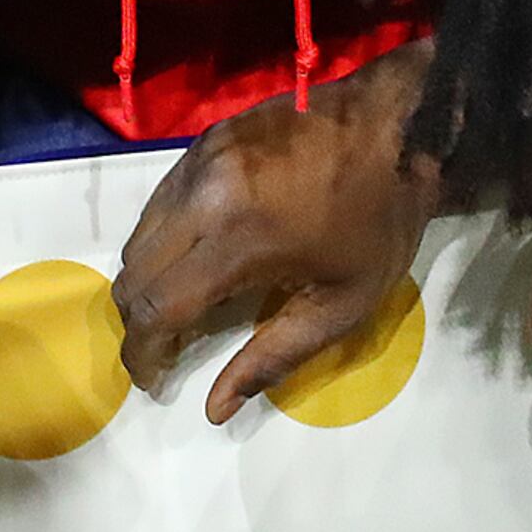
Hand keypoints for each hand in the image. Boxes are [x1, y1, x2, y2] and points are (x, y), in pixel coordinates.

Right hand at [113, 44, 442, 423]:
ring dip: (146, 279)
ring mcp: (198, 162)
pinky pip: (159, 201)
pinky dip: (162, 239)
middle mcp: (202, 196)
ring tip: (179, 306)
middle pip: (132, 272)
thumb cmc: (381, 221)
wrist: (399, 123)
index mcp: (239, 240)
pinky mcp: (203, 142)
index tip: (156, 381)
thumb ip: (273, 357)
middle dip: (138, 322)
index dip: (143, 354)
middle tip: (166, 350)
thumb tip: (215, 407)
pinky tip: (195, 256)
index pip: (156, 308)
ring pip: (138, 234)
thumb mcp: (345, 304)